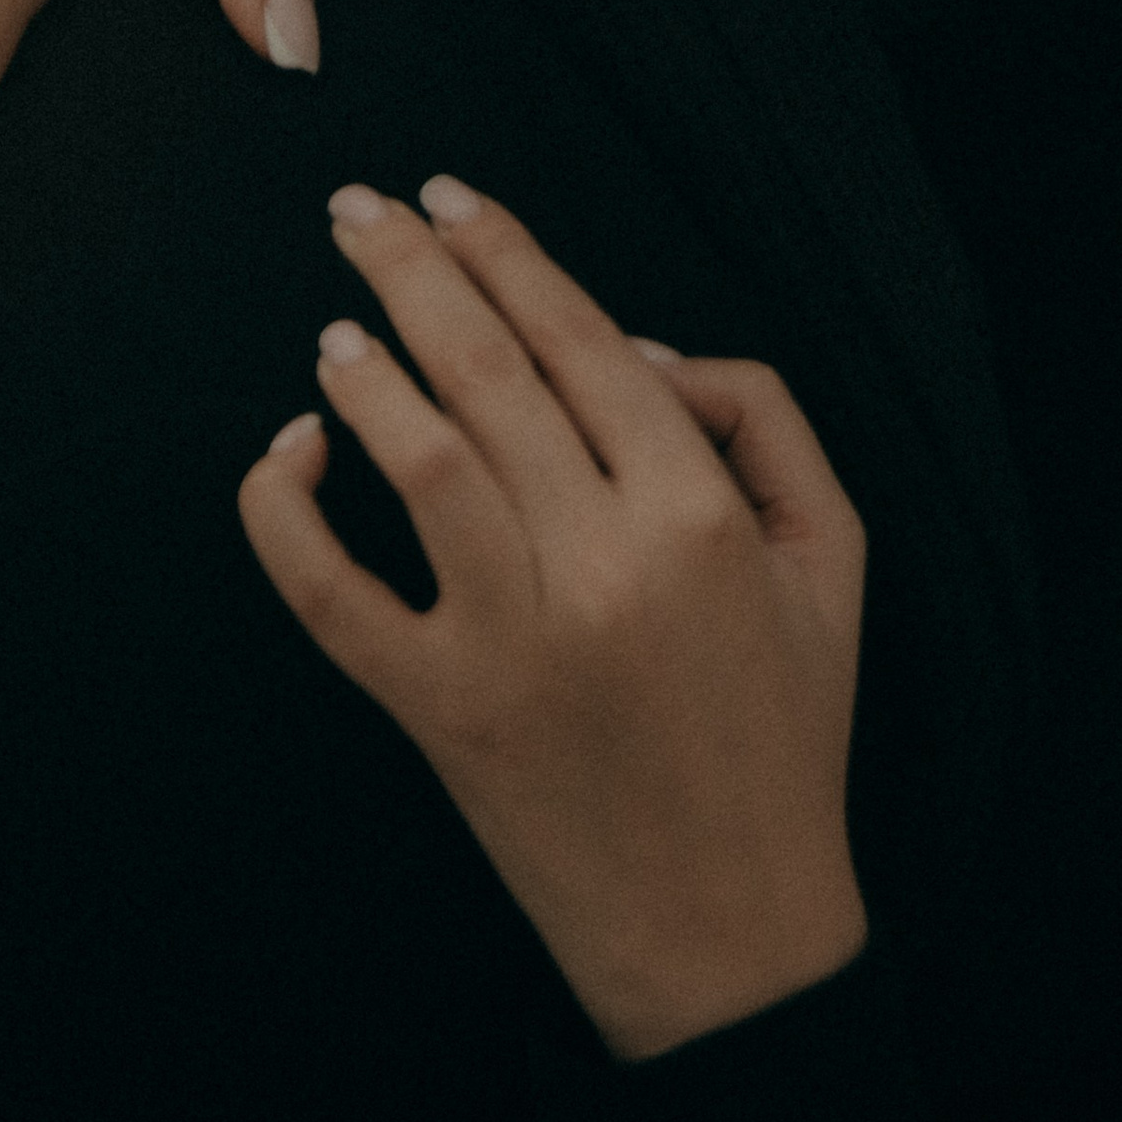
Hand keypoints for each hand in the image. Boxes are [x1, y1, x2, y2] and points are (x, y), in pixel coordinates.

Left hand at [241, 180, 870, 1061]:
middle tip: (362, 207)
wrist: (726, 925)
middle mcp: (602, 564)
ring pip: (416, 458)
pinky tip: (291, 451)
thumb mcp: (832, 556)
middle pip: (490, 371)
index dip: (512, 253)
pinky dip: (289, 515)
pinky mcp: (437, 710)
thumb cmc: (786, 728)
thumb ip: (766, 422)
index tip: (455, 195)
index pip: (586, 340)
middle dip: (417, 270)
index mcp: (701, 515)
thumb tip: (640, 347)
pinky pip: (329, 597)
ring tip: (337, 318)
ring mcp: (510, 640)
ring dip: (366, 368)